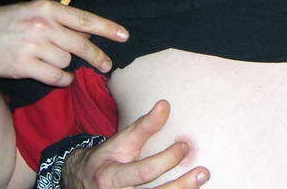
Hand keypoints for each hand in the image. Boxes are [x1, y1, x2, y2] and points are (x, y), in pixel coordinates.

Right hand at [0, 0, 128, 84]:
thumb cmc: (9, 22)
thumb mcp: (34, 11)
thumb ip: (59, 19)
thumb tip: (88, 32)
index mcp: (47, 9)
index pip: (85, 19)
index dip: (107, 28)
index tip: (124, 36)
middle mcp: (42, 26)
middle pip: (81, 44)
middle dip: (98, 57)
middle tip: (107, 64)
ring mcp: (33, 46)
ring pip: (67, 62)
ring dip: (67, 66)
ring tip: (55, 62)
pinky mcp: (24, 65)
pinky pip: (55, 77)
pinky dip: (62, 80)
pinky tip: (60, 77)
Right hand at [63, 100, 209, 187]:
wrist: (83, 181)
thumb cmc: (106, 158)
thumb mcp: (120, 141)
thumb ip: (143, 126)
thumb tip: (165, 105)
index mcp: (111, 177)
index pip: (144, 172)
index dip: (166, 160)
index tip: (184, 146)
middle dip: (182, 185)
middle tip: (203, 173)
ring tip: (201, 181)